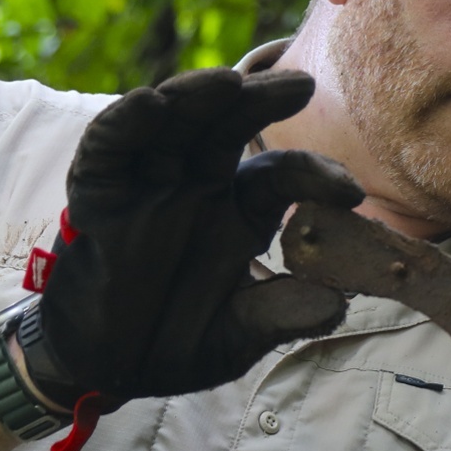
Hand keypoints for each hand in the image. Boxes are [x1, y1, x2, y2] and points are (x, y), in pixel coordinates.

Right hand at [23, 66, 362, 402]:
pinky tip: (148, 105)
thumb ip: (279, 316)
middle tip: (302, 85)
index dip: (316, 175)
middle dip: (261, 101)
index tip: (352, 193)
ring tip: (226, 83)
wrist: (106, 368)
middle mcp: (198, 186)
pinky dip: (125, 124)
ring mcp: (147, 185)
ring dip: (196, 97)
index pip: (282, 176)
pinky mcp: (97, 196)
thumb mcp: (237, 337)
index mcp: (240, 212)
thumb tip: (337, 303)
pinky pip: (109, 150)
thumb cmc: (176, 343)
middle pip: (229, 127)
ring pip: (172, 123)